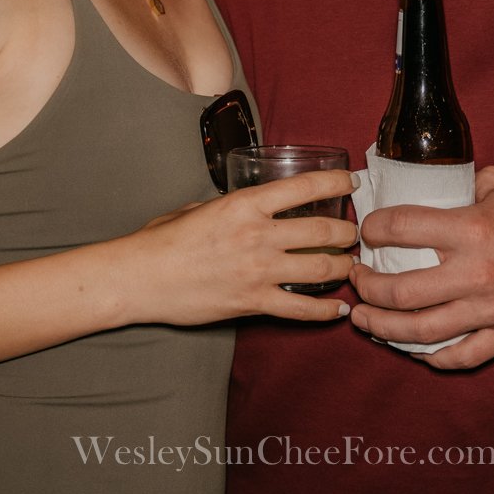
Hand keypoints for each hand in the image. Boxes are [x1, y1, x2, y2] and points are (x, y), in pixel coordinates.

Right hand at [118, 170, 357, 327]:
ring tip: (350, 267)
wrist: (140, 278)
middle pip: (322, 231)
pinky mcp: (252, 302)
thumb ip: (230, 207)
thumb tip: (247, 209)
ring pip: (320, 269)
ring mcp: (258, 271)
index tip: (350, 182)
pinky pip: (300, 309)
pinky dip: (323, 312)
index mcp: (245, 204)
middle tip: (353, 234)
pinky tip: (337, 310)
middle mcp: (258, 235)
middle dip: (346, 233)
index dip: (335, 183)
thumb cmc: (162, 240)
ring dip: (343, 268)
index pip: (304, 188)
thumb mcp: (197, 207)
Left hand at [347, 165, 493, 370]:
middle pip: (399, 291)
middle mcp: (478, 273)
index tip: (365, 231)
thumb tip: (426, 191)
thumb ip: (460, 188)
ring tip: (364, 319)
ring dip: (383, 328)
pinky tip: (413, 349)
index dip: (372, 229)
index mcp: (473, 228)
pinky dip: (431, 357)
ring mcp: (493, 310)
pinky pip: (461, 356)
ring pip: (421, 332)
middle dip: (365, 287)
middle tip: (355, 279)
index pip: (401, 229)